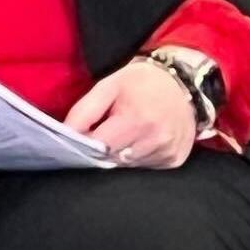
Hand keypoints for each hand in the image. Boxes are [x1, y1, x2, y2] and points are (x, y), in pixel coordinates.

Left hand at [64, 59, 198, 171]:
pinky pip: (145, 166)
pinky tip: (141, 139)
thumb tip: (66, 133)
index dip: (84, 142)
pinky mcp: (175, 160)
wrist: (183, 84)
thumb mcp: (108, 86)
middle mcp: (156, 140)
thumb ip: (84, 110)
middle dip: (101, 148)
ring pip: (127, 165)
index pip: (97, 146)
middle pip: (112, 158)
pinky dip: (137, 156)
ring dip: (120, 153)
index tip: (82, 134)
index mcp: (137, 120)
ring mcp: (168, 152)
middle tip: (105, 130)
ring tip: (126, 132)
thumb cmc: (141, 83)